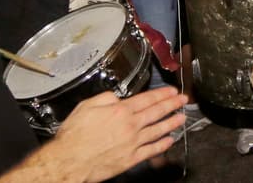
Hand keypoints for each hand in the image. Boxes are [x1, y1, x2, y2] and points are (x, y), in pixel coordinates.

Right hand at [44, 88, 186, 182]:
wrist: (70, 160)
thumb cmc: (75, 136)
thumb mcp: (86, 106)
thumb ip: (105, 98)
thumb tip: (117, 97)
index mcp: (120, 110)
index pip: (147, 99)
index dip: (162, 94)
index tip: (172, 91)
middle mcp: (130, 125)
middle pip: (156, 112)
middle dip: (172, 104)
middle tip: (182, 100)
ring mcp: (132, 143)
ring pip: (158, 130)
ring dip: (172, 122)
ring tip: (181, 117)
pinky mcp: (131, 159)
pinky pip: (151, 150)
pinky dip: (162, 145)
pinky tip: (170, 140)